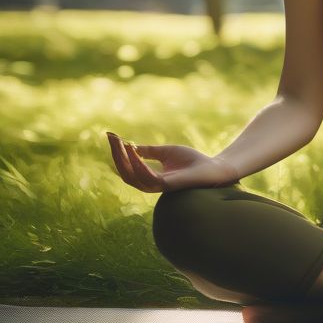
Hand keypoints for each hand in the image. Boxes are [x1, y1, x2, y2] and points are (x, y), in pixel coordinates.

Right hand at [106, 131, 240, 192]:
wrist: (212, 167)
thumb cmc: (192, 160)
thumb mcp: (166, 152)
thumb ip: (149, 151)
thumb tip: (130, 146)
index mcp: (149, 177)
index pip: (127, 168)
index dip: (117, 153)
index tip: (111, 136)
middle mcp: (150, 184)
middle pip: (125, 173)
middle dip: (116, 155)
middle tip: (111, 138)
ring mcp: (158, 186)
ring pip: (132, 176)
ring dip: (124, 159)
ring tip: (120, 143)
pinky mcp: (167, 185)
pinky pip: (147, 176)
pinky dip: (138, 164)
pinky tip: (134, 152)